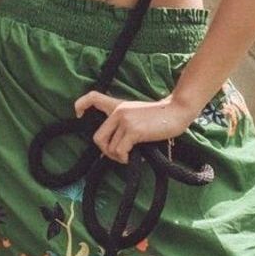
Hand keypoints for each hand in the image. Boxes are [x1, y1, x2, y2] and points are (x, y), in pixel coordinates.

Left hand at [73, 91, 195, 163]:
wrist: (175, 111)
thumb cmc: (159, 117)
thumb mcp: (137, 115)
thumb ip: (124, 124)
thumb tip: (115, 147)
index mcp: (118, 105)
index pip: (93, 97)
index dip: (81, 105)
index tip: (79, 115)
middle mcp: (118, 111)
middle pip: (97, 136)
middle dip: (105, 151)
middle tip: (118, 155)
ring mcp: (124, 120)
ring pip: (109, 147)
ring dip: (118, 157)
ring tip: (129, 155)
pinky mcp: (132, 130)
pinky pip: (119, 151)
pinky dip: (124, 158)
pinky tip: (133, 157)